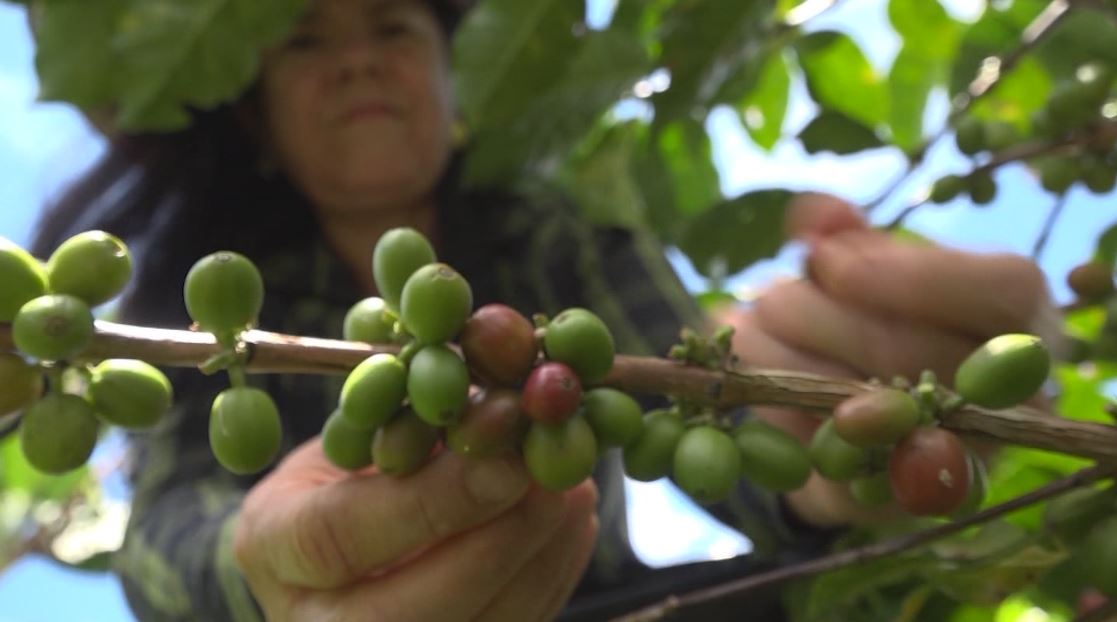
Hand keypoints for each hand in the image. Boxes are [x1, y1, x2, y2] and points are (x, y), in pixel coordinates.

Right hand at [233, 438, 598, 621]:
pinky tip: (571, 526)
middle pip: (409, 610)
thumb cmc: (351, 467)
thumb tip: (507, 406)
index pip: (341, 535)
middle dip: (498, 543)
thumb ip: (415, 423)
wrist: (340, 537)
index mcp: (273, 544)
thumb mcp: (360, 431)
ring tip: (577, 493)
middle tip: (557, 483)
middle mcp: (312, 620)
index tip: (508, 462)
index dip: (432, 502)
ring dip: (539, 562)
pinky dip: (548, 580)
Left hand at [714, 193, 1056, 525]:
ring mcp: (961, 456)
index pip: (1000, 289)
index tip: (825, 261)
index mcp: (1020, 317)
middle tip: (766, 299)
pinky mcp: (896, 502)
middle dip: (811, 313)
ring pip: (861, 404)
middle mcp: (1011, 392)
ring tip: (751, 332)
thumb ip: (847, 235)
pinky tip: (757, 387)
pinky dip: (778, 417)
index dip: (906, 273)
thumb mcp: (867, 264)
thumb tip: (819, 218)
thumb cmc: (873, 317)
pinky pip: (829, 459)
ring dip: (780, 359)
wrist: (857, 420)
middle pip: (908, 346)